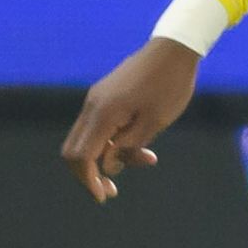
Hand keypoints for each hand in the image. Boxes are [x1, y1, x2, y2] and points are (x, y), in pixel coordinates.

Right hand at [61, 39, 200, 204]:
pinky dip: (109, 142)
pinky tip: (138, 144)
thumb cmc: (169, 86)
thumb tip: (108, 167)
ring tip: (144, 158)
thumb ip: (129, 147)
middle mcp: (92, 106)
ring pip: (85, 139)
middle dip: (89, 174)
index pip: (81, 157)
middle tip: (112, 190)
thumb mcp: (154, 122)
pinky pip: (97, 127)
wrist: (173, 50)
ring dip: (104, 157)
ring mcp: (96, 100)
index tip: (104, 197)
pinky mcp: (104, 97)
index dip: (89, 181)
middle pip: (74, 150)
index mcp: (103, 113)